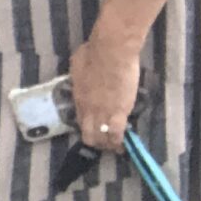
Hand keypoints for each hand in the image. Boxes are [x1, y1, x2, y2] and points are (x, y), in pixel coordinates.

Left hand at [70, 32, 140, 153]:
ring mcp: (103, 111)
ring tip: (113, 149)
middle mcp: (88, 108)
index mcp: (77, 97)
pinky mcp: (120, 111)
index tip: (91, 131)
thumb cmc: (93, 52)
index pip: (79, 119)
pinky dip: (118, 141)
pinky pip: (117, 132)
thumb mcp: (78, 64)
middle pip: (88, 133)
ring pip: (101, 137)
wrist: (111, 52)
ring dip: (107, 145)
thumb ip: (80, 74)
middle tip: (102, 145)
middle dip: (94, 141)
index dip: (86, 128)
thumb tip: (83, 73)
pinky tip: (122, 147)